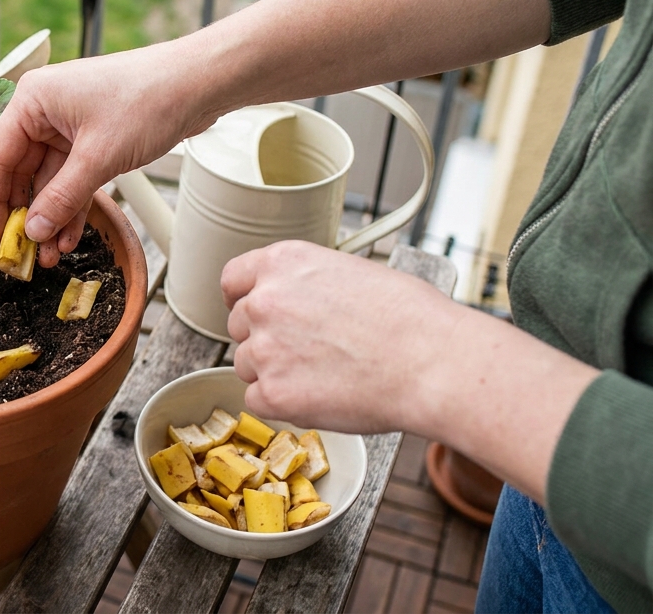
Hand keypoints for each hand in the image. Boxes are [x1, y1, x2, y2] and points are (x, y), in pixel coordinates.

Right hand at [0, 41, 224, 265]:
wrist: (199, 83)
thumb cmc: (148, 99)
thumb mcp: (99, 157)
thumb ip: (62, 197)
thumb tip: (33, 232)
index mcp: (32, 100)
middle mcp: (44, 110)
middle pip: (21, 172)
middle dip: (27, 216)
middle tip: (25, 254)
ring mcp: (69, 124)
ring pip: (49, 180)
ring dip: (51, 217)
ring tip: (50, 255)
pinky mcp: (92, 138)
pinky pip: (72, 178)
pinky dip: (71, 206)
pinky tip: (69, 236)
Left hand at [221, 240, 466, 433]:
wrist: (431, 362)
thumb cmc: (410, 318)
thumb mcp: (351, 272)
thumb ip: (307, 284)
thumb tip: (297, 301)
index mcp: (283, 263)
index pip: (233, 280)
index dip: (243, 299)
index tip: (250, 311)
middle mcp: (265, 301)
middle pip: (239, 326)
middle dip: (266, 338)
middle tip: (309, 350)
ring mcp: (265, 349)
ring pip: (247, 365)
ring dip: (275, 372)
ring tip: (325, 373)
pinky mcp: (273, 393)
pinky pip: (257, 400)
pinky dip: (282, 403)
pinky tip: (319, 395)